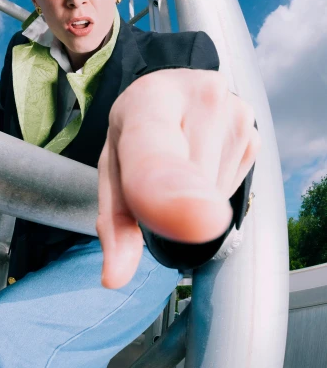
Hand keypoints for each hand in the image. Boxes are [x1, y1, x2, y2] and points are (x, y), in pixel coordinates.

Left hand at [96, 69, 259, 288]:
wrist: (169, 91)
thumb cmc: (135, 131)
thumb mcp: (112, 168)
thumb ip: (115, 223)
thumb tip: (116, 276)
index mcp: (149, 102)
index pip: (159, 155)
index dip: (175, 194)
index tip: (200, 224)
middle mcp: (200, 99)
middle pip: (190, 190)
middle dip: (172, 203)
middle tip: (156, 172)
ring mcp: (236, 114)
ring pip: (215, 198)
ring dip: (196, 198)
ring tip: (181, 160)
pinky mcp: (256, 136)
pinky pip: (233, 191)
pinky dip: (214, 193)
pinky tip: (201, 163)